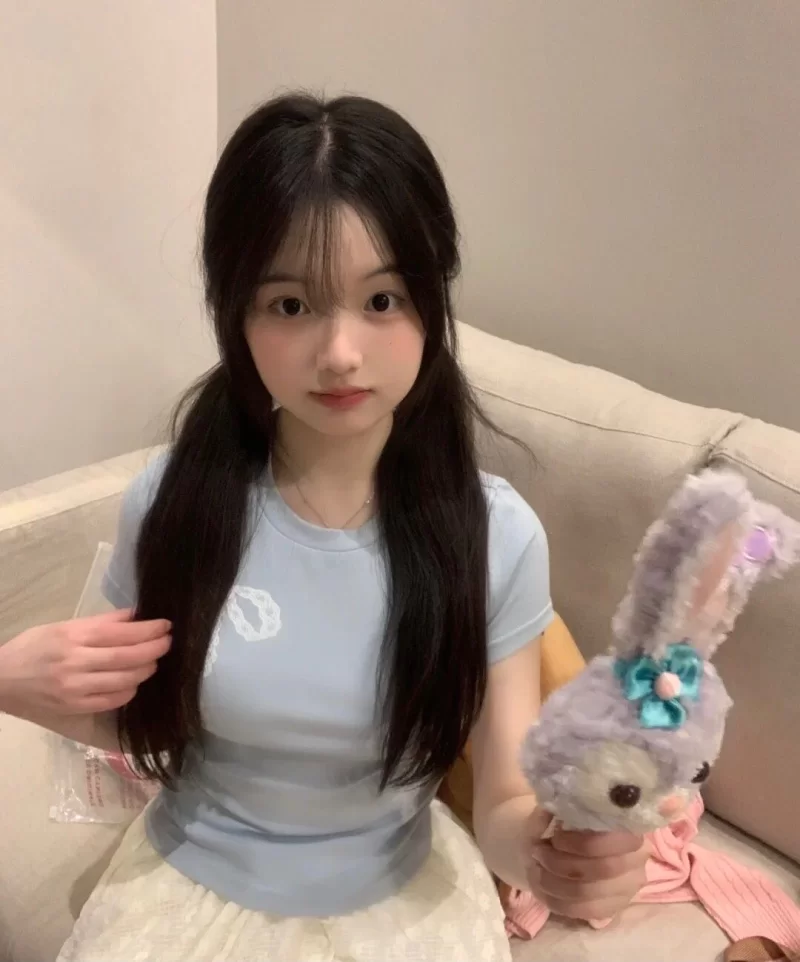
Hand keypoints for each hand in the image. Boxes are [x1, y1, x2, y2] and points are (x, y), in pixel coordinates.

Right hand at [0, 610, 170, 717]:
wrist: (0, 680)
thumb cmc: (33, 647)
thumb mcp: (63, 626)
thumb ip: (101, 622)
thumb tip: (136, 615)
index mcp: (72, 637)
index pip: (120, 633)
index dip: (148, 630)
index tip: (166, 625)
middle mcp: (75, 662)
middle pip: (127, 657)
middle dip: (154, 649)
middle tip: (168, 643)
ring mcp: (75, 688)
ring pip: (124, 681)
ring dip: (145, 670)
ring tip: (153, 661)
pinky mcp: (74, 708)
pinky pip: (112, 701)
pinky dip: (129, 691)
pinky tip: (134, 682)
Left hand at [527, 810, 647, 920]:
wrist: (575, 843)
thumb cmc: (572, 819)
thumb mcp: (563, 806)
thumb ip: (556, 810)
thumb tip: (548, 813)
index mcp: (630, 826)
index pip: (613, 841)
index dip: (578, 842)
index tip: (554, 837)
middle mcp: (637, 859)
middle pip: (600, 869)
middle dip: (560, 862)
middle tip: (537, 852)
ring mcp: (628, 888)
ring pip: (587, 893)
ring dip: (553, 882)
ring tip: (535, 868)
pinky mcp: (613, 907)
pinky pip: (583, 912)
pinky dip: (556, 901)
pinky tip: (541, 888)